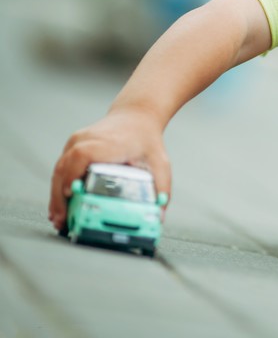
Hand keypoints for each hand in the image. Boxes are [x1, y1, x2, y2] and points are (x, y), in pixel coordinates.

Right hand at [49, 109, 170, 230]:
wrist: (136, 117)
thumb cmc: (146, 140)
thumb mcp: (159, 163)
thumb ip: (161, 188)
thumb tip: (160, 215)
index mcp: (109, 143)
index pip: (83, 155)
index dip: (73, 174)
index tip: (71, 193)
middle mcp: (88, 139)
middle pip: (65, 167)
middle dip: (60, 195)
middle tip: (62, 220)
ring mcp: (77, 142)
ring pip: (60, 169)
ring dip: (56, 195)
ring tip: (58, 219)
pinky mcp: (73, 146)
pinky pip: (62, 168)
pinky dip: (59, 187)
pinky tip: (60, 205)